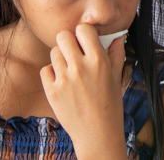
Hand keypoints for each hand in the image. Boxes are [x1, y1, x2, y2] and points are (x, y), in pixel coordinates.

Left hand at [41, 24, 126, 159]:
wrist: (97, 134)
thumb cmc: (110, 105)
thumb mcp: (116, 77)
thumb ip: (116, 53)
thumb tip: (117, 35)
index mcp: (98, 60)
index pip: (83, 29)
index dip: (83, 33)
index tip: (85, 41)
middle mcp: (80, 67)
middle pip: (63, 36)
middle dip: (68, 41)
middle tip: (74, 52)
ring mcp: (64, 79)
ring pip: (53, 52)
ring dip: (60, 57)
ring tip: (70, 70)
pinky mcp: (52, 91)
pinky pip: (45, 69)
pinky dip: (52, 73)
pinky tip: (62, 82)